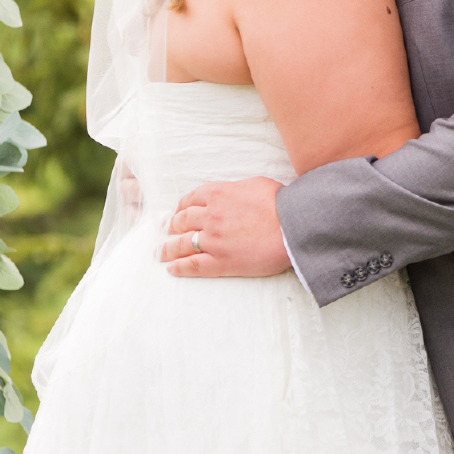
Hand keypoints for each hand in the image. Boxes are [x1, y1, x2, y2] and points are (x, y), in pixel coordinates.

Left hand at [161, 178, 291, 276]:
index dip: (180, 207)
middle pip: (182, 221)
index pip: (189, 200)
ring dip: (167, 248)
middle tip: (167, 231)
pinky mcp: (221, 262)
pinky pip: (192, 265)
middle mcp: (210, 216)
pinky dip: (179, 267)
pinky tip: (171, 269)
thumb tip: (229, 194)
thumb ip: (234, 189)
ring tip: (160, 253)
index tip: (177, 213)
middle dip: (172, 226)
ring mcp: (213, 240)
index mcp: (217, 195)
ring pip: (181, 244)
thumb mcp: (254, 184)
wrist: (293, 227)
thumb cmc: (280, 203)